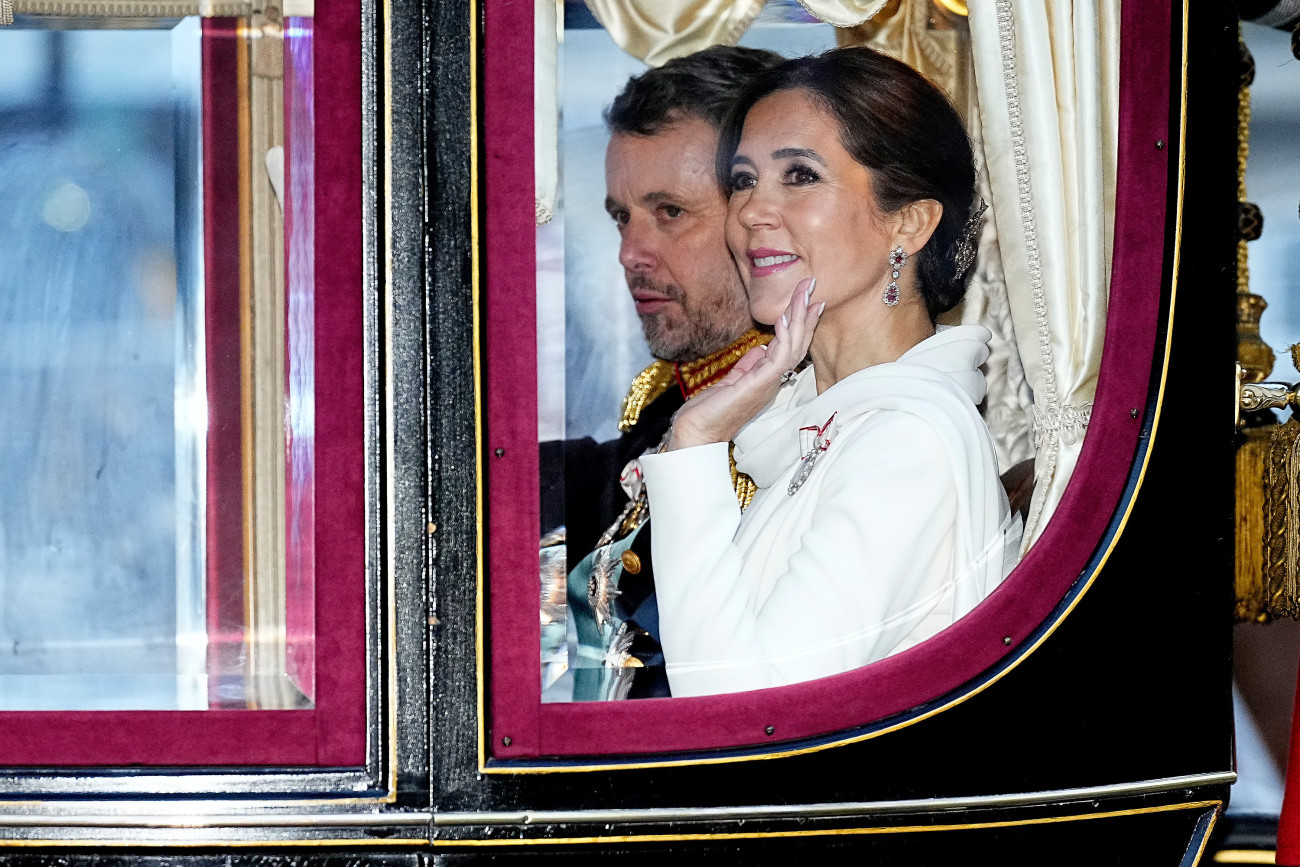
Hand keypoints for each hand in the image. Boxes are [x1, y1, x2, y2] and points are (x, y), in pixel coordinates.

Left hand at [668, 278, 823, 449]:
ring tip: (802, 294)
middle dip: (805, 313)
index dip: (800, 323)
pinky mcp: (758, 385)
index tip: (806, 300)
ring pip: (792, 347)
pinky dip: (783, 337)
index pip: (790, 346)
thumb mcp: (732, 381)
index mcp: (768, 379)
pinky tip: (784, 318)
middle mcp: (773, 381)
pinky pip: (778, 358)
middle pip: (797, 343)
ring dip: (798, 318)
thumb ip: (747, 365)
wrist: (696, 433)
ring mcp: (768, 384)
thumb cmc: (711, 411)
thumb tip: (760, 349)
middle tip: (810, 286)